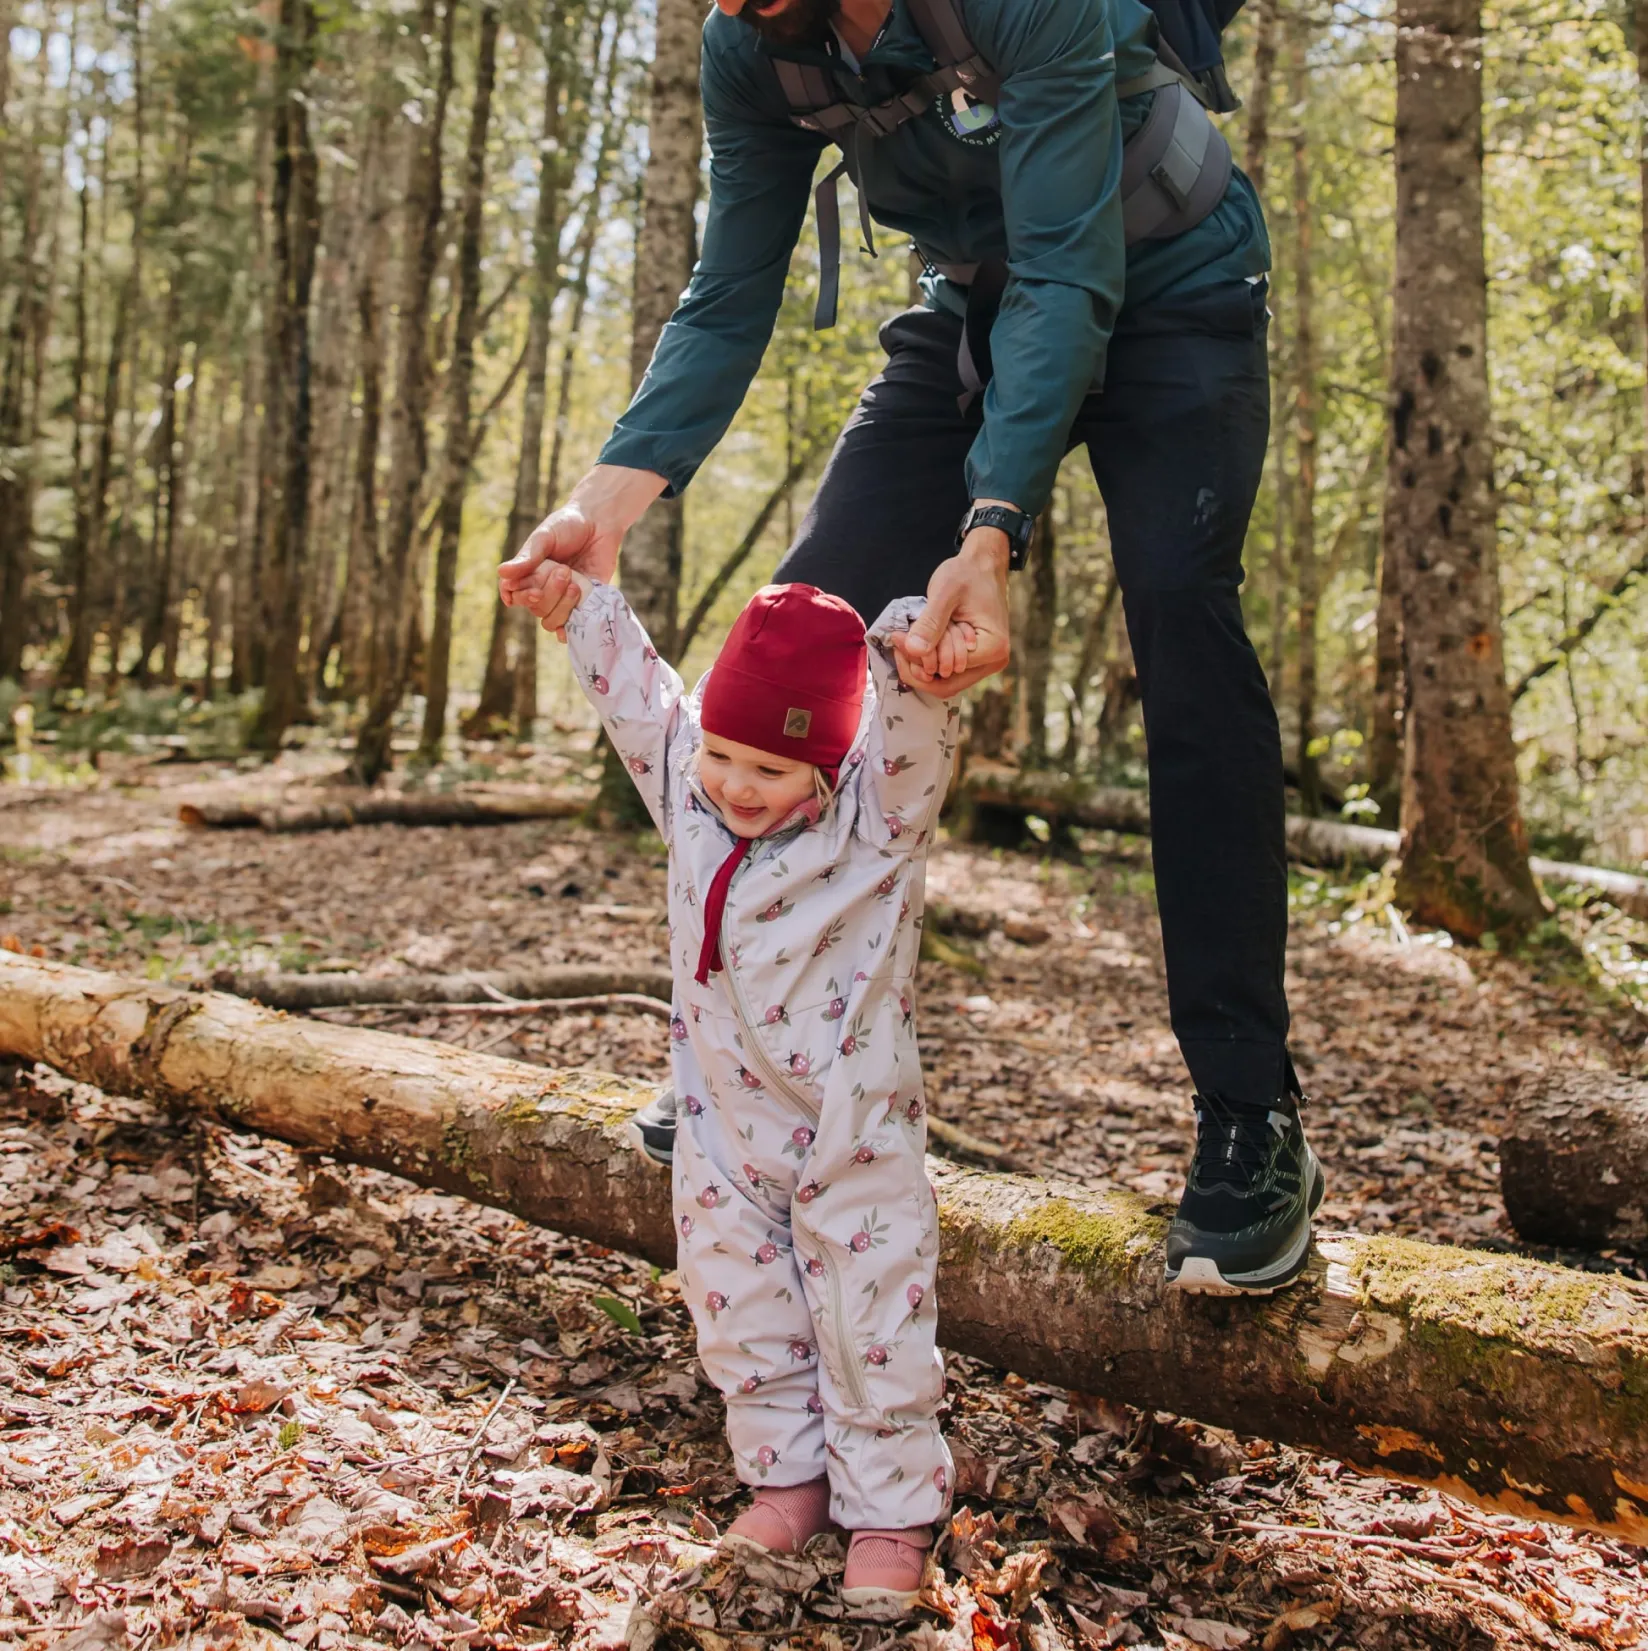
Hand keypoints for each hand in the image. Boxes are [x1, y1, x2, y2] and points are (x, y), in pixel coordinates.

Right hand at [497, 464, 666, 633]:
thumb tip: (501, 573)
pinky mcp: (584, 603)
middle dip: (550, 593)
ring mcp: (562, 598)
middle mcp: (542, 589)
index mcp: (528, 573)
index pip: (514, 594)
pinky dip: (570, 630)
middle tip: (564, 570)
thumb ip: (528, 557)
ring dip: (563, 606)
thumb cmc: (567, 525)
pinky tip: (571, 629)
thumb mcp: (545, 537)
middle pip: (536, 607)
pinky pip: (573, 626)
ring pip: (552, 619)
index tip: (534, 591)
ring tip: (576, 585)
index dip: (521, 597)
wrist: (600, 523)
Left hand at [892, 526, 1012, 697]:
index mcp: (992, 648)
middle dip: (917, 668)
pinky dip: (931, 661)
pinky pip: (949, 670)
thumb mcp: (944, 593)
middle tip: (898, 642)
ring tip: (905, 641)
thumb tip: (913, 650)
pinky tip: (917, 643)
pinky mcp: (977, 658)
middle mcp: (994, 661)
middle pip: (946, 685)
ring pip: (946, 681)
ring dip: (923, 666)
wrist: (983, 564)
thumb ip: (930, 623)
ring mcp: (986, 662)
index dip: (918, 662)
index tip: (897, 637)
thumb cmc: (967, 573)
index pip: (947, 672)